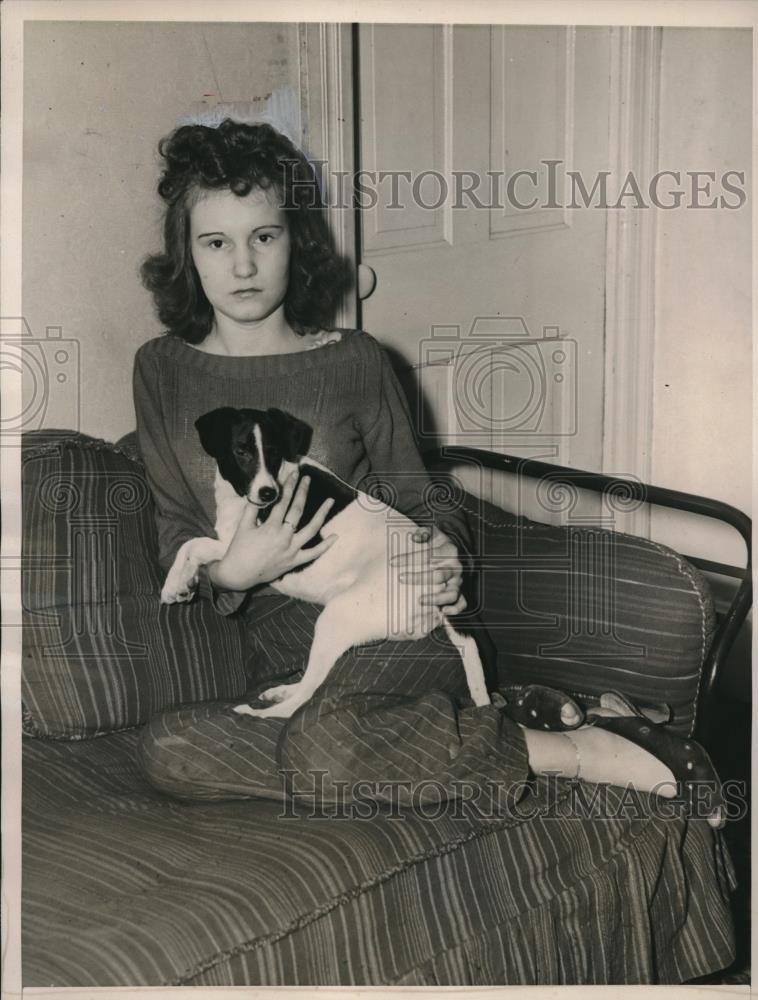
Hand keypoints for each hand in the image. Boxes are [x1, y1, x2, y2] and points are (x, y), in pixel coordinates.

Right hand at [209, 471, 336, 591]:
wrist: (240, 574)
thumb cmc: (239, 549)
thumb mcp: (243, 526)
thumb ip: (253, 507)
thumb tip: (260, 491)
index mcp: (271, 527)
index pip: (283, 501)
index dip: (289, 485)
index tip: (294, 473)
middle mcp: (284, 537)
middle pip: (298, 510)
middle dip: (303, 492)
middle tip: (308, 478)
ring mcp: (292, 550)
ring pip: (311, 530)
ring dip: (322, 514)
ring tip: (331, 501)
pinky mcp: (295, 561)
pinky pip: (313, 554)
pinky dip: (325, 546)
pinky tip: (335, 536)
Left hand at [390, 525, 466, 616]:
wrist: (453, 552)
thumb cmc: (437, 544)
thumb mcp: (432, 533)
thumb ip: (424, 532)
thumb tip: (415, 537)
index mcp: (448, 551)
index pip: (428, 555)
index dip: (409, 558)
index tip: (392, 562)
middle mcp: (455, 567)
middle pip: (438, 575)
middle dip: (419, 578)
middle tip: (401, 579)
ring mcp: (458, 581)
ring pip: (452, 593)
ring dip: (436, 598)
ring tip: (420, 601)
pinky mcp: (460, 592)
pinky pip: (462, 603)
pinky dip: (454, 609)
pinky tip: (442, 612)